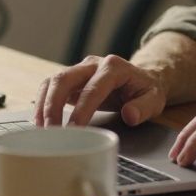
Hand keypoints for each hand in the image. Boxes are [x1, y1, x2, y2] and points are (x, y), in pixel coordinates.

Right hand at [34, 55, 167, 126]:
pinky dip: (42, 103)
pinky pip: (51, 87)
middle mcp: (93, 64)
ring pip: (53, 81)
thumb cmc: (146, 90)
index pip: (92, 89)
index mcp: (114, 67)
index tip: (73, 130)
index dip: (81, 110)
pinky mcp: (71, 79)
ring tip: (41, 129)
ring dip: (43, 105)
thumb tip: (129, 115)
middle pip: (64, 79)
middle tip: (51, 132)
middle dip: (53, 106)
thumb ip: (143, 107)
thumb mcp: (155, 99)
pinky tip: (40, 121)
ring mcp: (80, 70)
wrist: (141, 78)